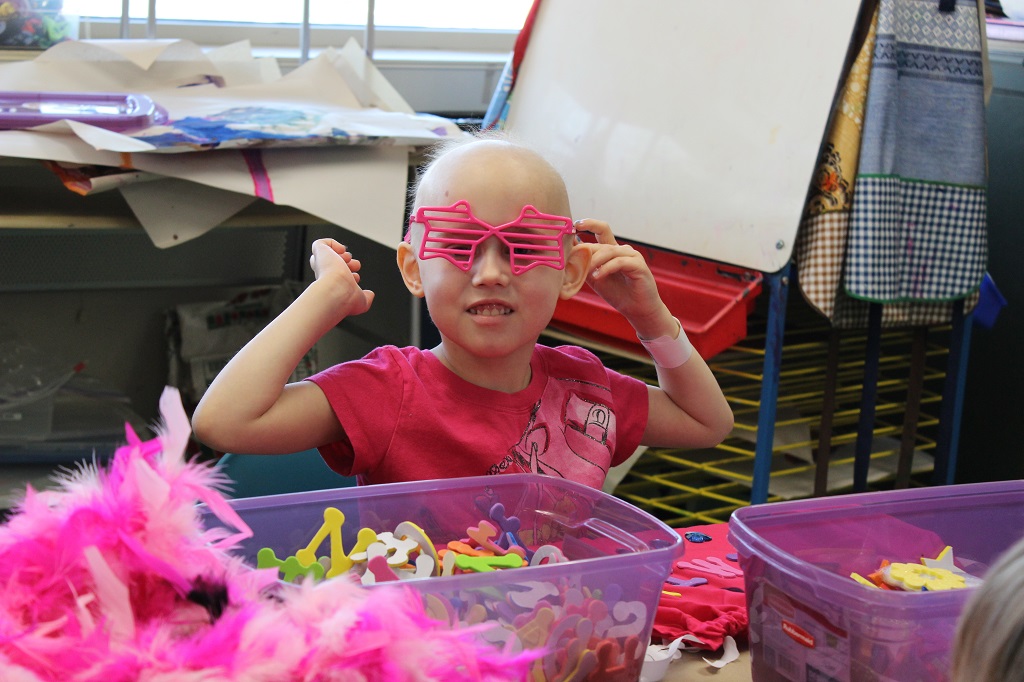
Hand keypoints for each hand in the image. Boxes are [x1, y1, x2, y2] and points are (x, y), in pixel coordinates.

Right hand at [309, 238, 374, 315]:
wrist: (337, 291)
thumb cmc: (347, 299)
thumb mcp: (361, 302)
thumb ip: (366, 297)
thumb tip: (370, 294)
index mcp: (333, 288)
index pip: (339, 279)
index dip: (351, 276)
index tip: (356, 279)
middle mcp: (325, 276)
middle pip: (334, 266)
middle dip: (349, 264)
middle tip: (354, 267)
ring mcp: (321, 264)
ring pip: (327, 255)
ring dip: (344, 255)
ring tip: (348, 260)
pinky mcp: (319, 252)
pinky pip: (320, 244)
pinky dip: (333, 243)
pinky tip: (341, 251)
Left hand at [574, 219, 669, 334]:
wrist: (637, 309)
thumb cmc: (617, 293)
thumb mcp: (594, 278)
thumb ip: (583, 265)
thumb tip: (566, 254)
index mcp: (611, 250)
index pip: (600, 230)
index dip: (588, 224)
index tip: (575, 224)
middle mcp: (622, 249)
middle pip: (601, 242)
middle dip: (585, 251)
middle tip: (572, 260)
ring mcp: (632, 255)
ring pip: (609, 250)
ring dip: (594, 261)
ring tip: (586, 272)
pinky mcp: (638, 265)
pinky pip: (619, 262)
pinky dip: (606, 268)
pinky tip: (597, 276)